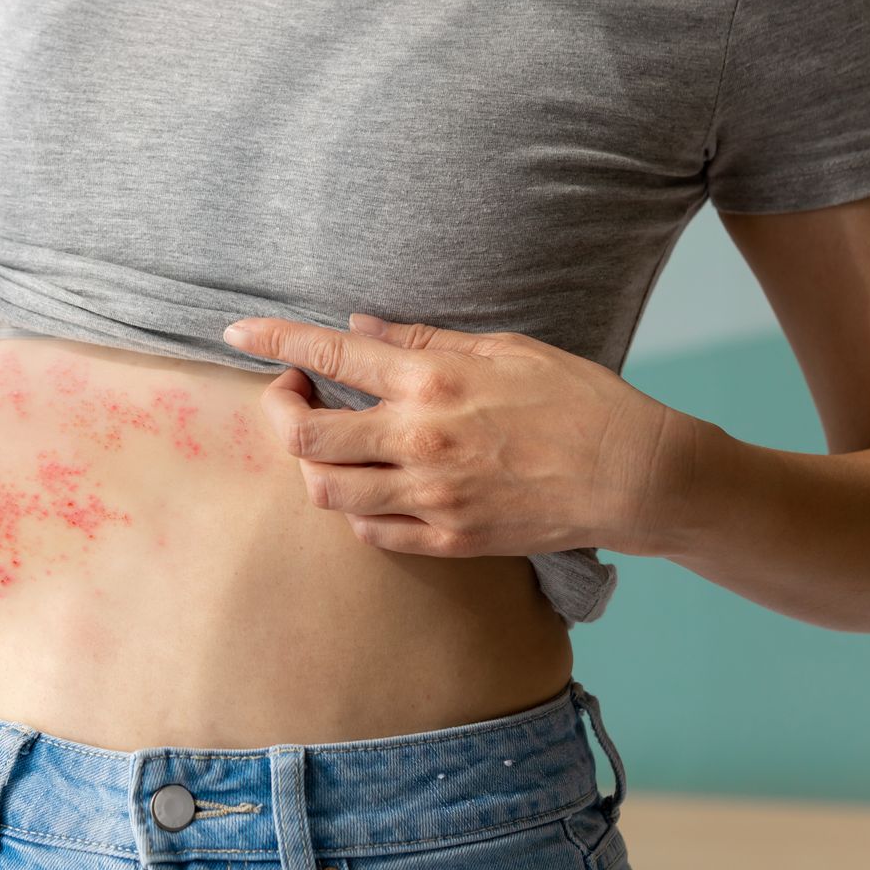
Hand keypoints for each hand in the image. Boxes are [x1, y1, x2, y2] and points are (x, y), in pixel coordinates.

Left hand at [221, 312, 698, 557]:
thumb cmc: (577, 399)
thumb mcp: (504, 346)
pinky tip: (368, 483)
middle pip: (304, 437)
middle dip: (279, 411)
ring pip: (326, 492)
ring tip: (330, 443)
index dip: (271, 339)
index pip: (326, 353)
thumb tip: (359, 330)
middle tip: (290, 394)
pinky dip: (354, 507)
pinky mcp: (448, 538)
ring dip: (312, 466)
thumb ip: (423, 342)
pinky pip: (370, 531)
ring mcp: (430, 496)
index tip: (236, 333)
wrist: (633, 474)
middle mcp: (419, 440)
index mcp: (431, 381)